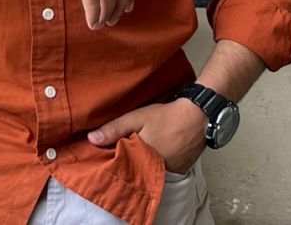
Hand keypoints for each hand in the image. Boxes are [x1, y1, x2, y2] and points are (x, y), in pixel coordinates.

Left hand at [87, 101, 206, 173]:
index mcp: (143, 160)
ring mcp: (170, 173)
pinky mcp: (179, 170)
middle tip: (117, 156)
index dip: (113, 163)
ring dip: (141, 165)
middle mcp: (157, 171)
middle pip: (136, 171)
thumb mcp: (137, 118)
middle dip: (127, 165)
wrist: (197, 117)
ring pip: (149, 172)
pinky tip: (151, 154)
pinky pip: (162, 171)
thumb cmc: (166, 116)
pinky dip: (156, 165)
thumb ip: (115, 129)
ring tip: (133, 154)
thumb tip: (92, 139)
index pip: (122, 168)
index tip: (103, 159)